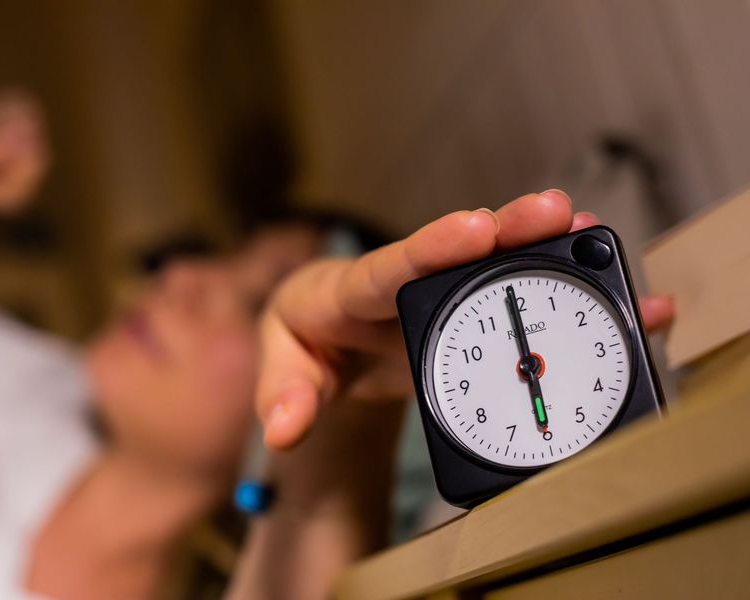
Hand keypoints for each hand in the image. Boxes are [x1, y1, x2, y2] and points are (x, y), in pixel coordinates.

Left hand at [257, 191, 673, 449]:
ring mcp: (445, 295)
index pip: (392, 265)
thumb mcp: (284, 365)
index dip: (433, 246)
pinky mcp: (471, 312)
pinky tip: (605, 294)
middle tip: (556, 210)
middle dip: (510, 229)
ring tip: (594, 237)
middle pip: (460, 252)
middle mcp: (408, 282)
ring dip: (546, 250)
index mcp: (355, 291)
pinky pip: (515, 298)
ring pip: (497, 265)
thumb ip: (285, 394)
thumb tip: (285, 429)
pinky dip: (560, 294)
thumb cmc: (307, 340)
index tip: (477, 228)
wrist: (329, 334)